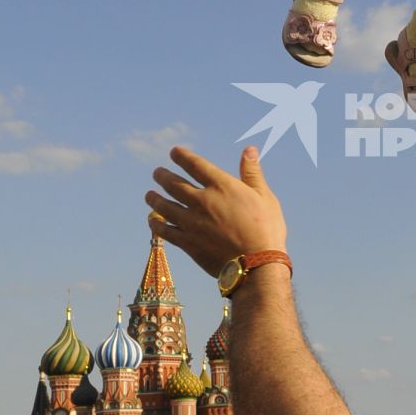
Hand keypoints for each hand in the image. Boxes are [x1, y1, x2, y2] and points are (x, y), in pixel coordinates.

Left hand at [146, 145, 287, 278]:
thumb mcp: (265, 196)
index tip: (174, 152)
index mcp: (222, 186)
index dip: (182, 157)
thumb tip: (249, 149)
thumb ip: (252, 172)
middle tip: (157, 173)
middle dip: (163, 176)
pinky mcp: (188, 242)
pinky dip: (156, 224)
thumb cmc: (266, 230)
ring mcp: (192, 222)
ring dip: (155, 199)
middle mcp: (202, 201)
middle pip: (174, 184)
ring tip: (149, 195)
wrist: (256, 265)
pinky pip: (165, 230)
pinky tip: (152, 221)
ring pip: (165, 206)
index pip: (195, 165)